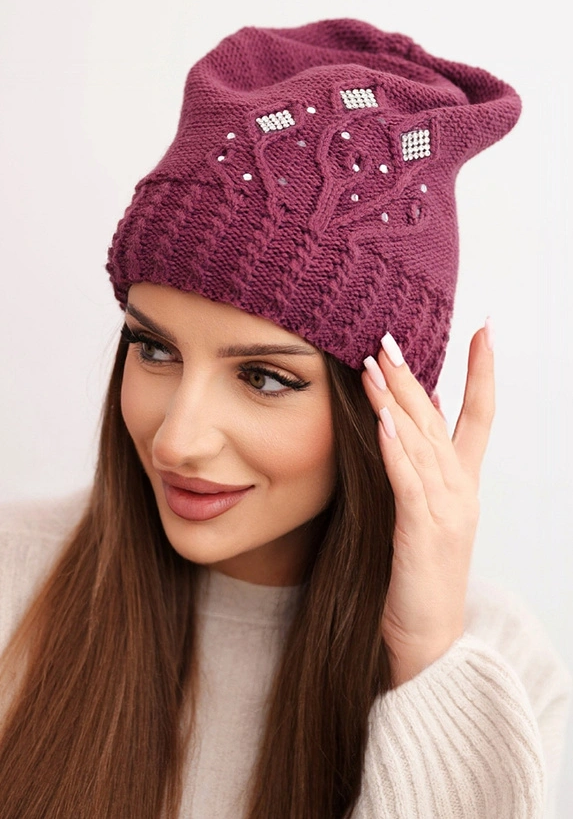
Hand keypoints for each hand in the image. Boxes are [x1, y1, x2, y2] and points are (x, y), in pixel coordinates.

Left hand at [361, 320, 494, 686]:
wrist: (428, 638)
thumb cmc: (417, 576)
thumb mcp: (422, 515)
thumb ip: (421, 470)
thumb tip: (410, 424)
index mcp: (462, 485)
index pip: (478, 417)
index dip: (483, 372)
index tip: (484, 329)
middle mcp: (460, 491)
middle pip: (440, 419)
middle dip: (415, 375)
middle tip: (389, 336)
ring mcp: (446, 511)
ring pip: (422, 442)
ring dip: (399, 400)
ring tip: (375, 363)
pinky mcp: (423, 534)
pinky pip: (409, 482)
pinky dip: (396, 448)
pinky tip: (382, 418)